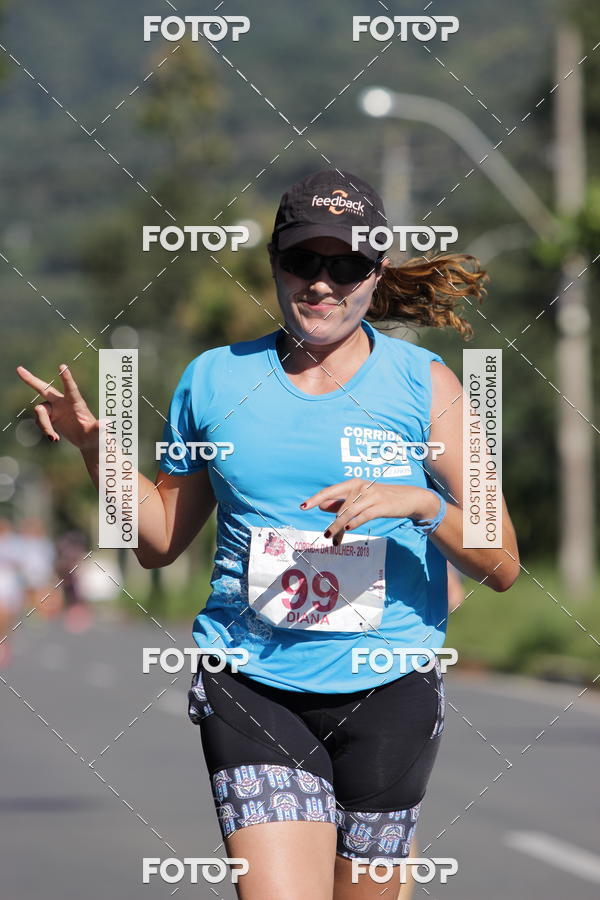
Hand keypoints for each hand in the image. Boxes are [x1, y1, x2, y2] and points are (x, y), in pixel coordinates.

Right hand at [16, 363, 98, 448]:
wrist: (87, 440)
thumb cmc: (95, 435)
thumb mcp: (97, 433)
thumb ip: (100, 427)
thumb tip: (108, 423)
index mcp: (76, 402)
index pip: (71, 388)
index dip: (66, 378)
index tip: (62, 366)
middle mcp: (63, 402)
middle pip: (44, 388)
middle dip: (31, 380)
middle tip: (19, 370)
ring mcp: (55, 408)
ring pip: (40, 411)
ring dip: (44, 424)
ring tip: (54, 438)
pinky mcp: (50, 416)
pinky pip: (40, 420)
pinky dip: (44, 429)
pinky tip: (55, 438)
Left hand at [300, 479, 439, 544]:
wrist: (407, 498)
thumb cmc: (380, 498)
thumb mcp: (360, 498)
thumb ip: (340, 501)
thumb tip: (320, 505)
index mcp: (353, 483)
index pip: (330, 491)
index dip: (316, 499)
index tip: (303, 507)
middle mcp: (360, 487)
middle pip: (340, 507)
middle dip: (333, 524)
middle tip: (327, 536)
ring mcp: (371, 496)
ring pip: (349, 513)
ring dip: (340, 527)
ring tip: (334, 538)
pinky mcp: (380, 506)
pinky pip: (363, 515)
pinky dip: (355, 522)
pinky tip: (349, 529)